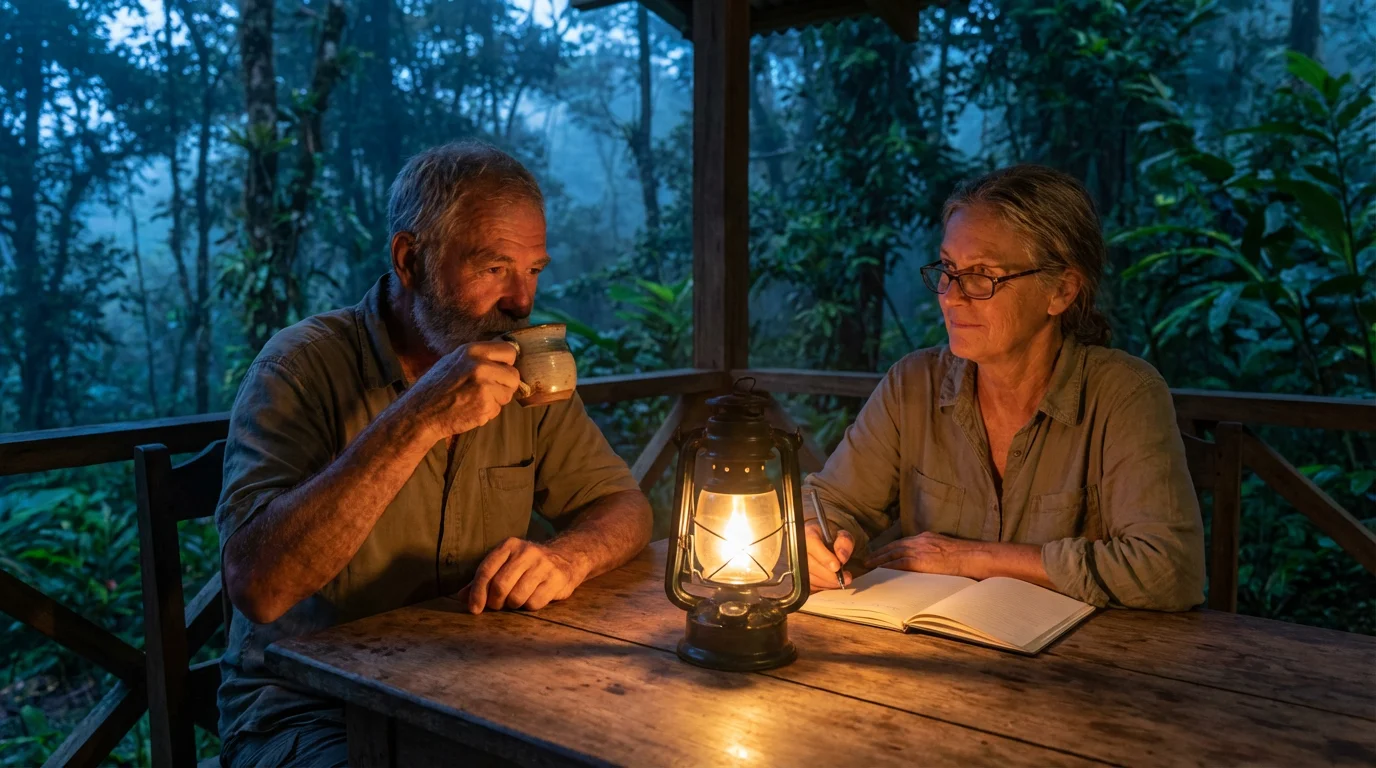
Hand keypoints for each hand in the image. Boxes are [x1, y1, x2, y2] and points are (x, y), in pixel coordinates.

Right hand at [408, 340, 522, 438]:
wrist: (420, 412)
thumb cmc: (436, 387)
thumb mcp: (454, 360)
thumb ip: (479, 358)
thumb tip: (505, 358)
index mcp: (472, 351)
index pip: (510, 351)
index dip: (507, 363)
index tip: (500, 370)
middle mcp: (480, 366)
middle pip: (514, 375)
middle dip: (505, 385)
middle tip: (488, 390)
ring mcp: (484, 387)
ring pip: (508, 394)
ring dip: (497, 400)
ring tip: (475, 399)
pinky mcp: (484, 406)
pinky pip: (498, 409)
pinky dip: (487, 412)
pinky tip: (470, 409)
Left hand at [459, 538, 585, 613]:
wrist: (566, 558)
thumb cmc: (528, 566)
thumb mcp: (505, 565)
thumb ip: (483, 580)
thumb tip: (462, 597)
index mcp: (509, 546)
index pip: (486, 570)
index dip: (477, 592)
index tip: (474, 609)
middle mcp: (526, 552)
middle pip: (500, 586)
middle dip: (495, 602)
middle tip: (498, 606)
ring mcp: (543, 564)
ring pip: (517, 597)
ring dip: (513, 605)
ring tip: (517, 599)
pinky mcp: (556, 578)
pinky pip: (534, 603)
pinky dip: (530, 606)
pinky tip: (533, 598)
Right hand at [804, 520, 854, 591]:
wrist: (823, 543)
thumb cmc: (832, 538)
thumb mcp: (842, 535)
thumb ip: (845, 542)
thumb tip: (842, 557)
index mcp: (808, 532)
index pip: (812, 544)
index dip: (824, 557)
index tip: (837, 567)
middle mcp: (797, 546)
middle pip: (809, 564)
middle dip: (829, 575)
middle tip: (844, 578)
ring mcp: (795, 562)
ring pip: (809, 577)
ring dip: (827, 582)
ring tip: (841, 580)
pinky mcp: (797, 576)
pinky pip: (809, 585)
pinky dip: (823, 586)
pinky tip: (832, 583)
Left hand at [865, 532, 980, 577]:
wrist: (972, 556)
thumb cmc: (964, 555)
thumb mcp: (945, 547)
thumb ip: (933, 551)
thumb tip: (928, 560)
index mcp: (925, 537)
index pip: (902, 542)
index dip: (889, 548)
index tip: (879, 552)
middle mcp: (919, 541)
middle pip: (893, 546)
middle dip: (879, 552)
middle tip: (866, 558)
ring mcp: (918, 550)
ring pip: (892, 553)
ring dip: (878, 559)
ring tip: (868, 565)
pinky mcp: (919, 561)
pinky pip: (898, 563)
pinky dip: (887, 566)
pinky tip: (879, 570)